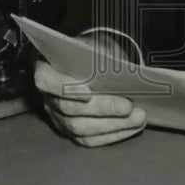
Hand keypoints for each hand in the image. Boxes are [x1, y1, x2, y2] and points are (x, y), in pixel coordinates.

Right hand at [32, 37, 146, 147]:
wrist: (88, 62)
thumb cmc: (89, 52)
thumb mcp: (93, 44)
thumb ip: (100, 54)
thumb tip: (121, 70)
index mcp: (46, 69)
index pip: (46, 80)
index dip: (65, 88)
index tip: (88, 93)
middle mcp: (48, 97)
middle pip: (69, 109)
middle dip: (102, 108)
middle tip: (127, 106)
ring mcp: (58, 117)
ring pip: (81, 128)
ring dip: (113, 124)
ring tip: (138, 117)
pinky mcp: (72, 132)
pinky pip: (90, 139)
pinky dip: (114, 134)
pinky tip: (134, 126)